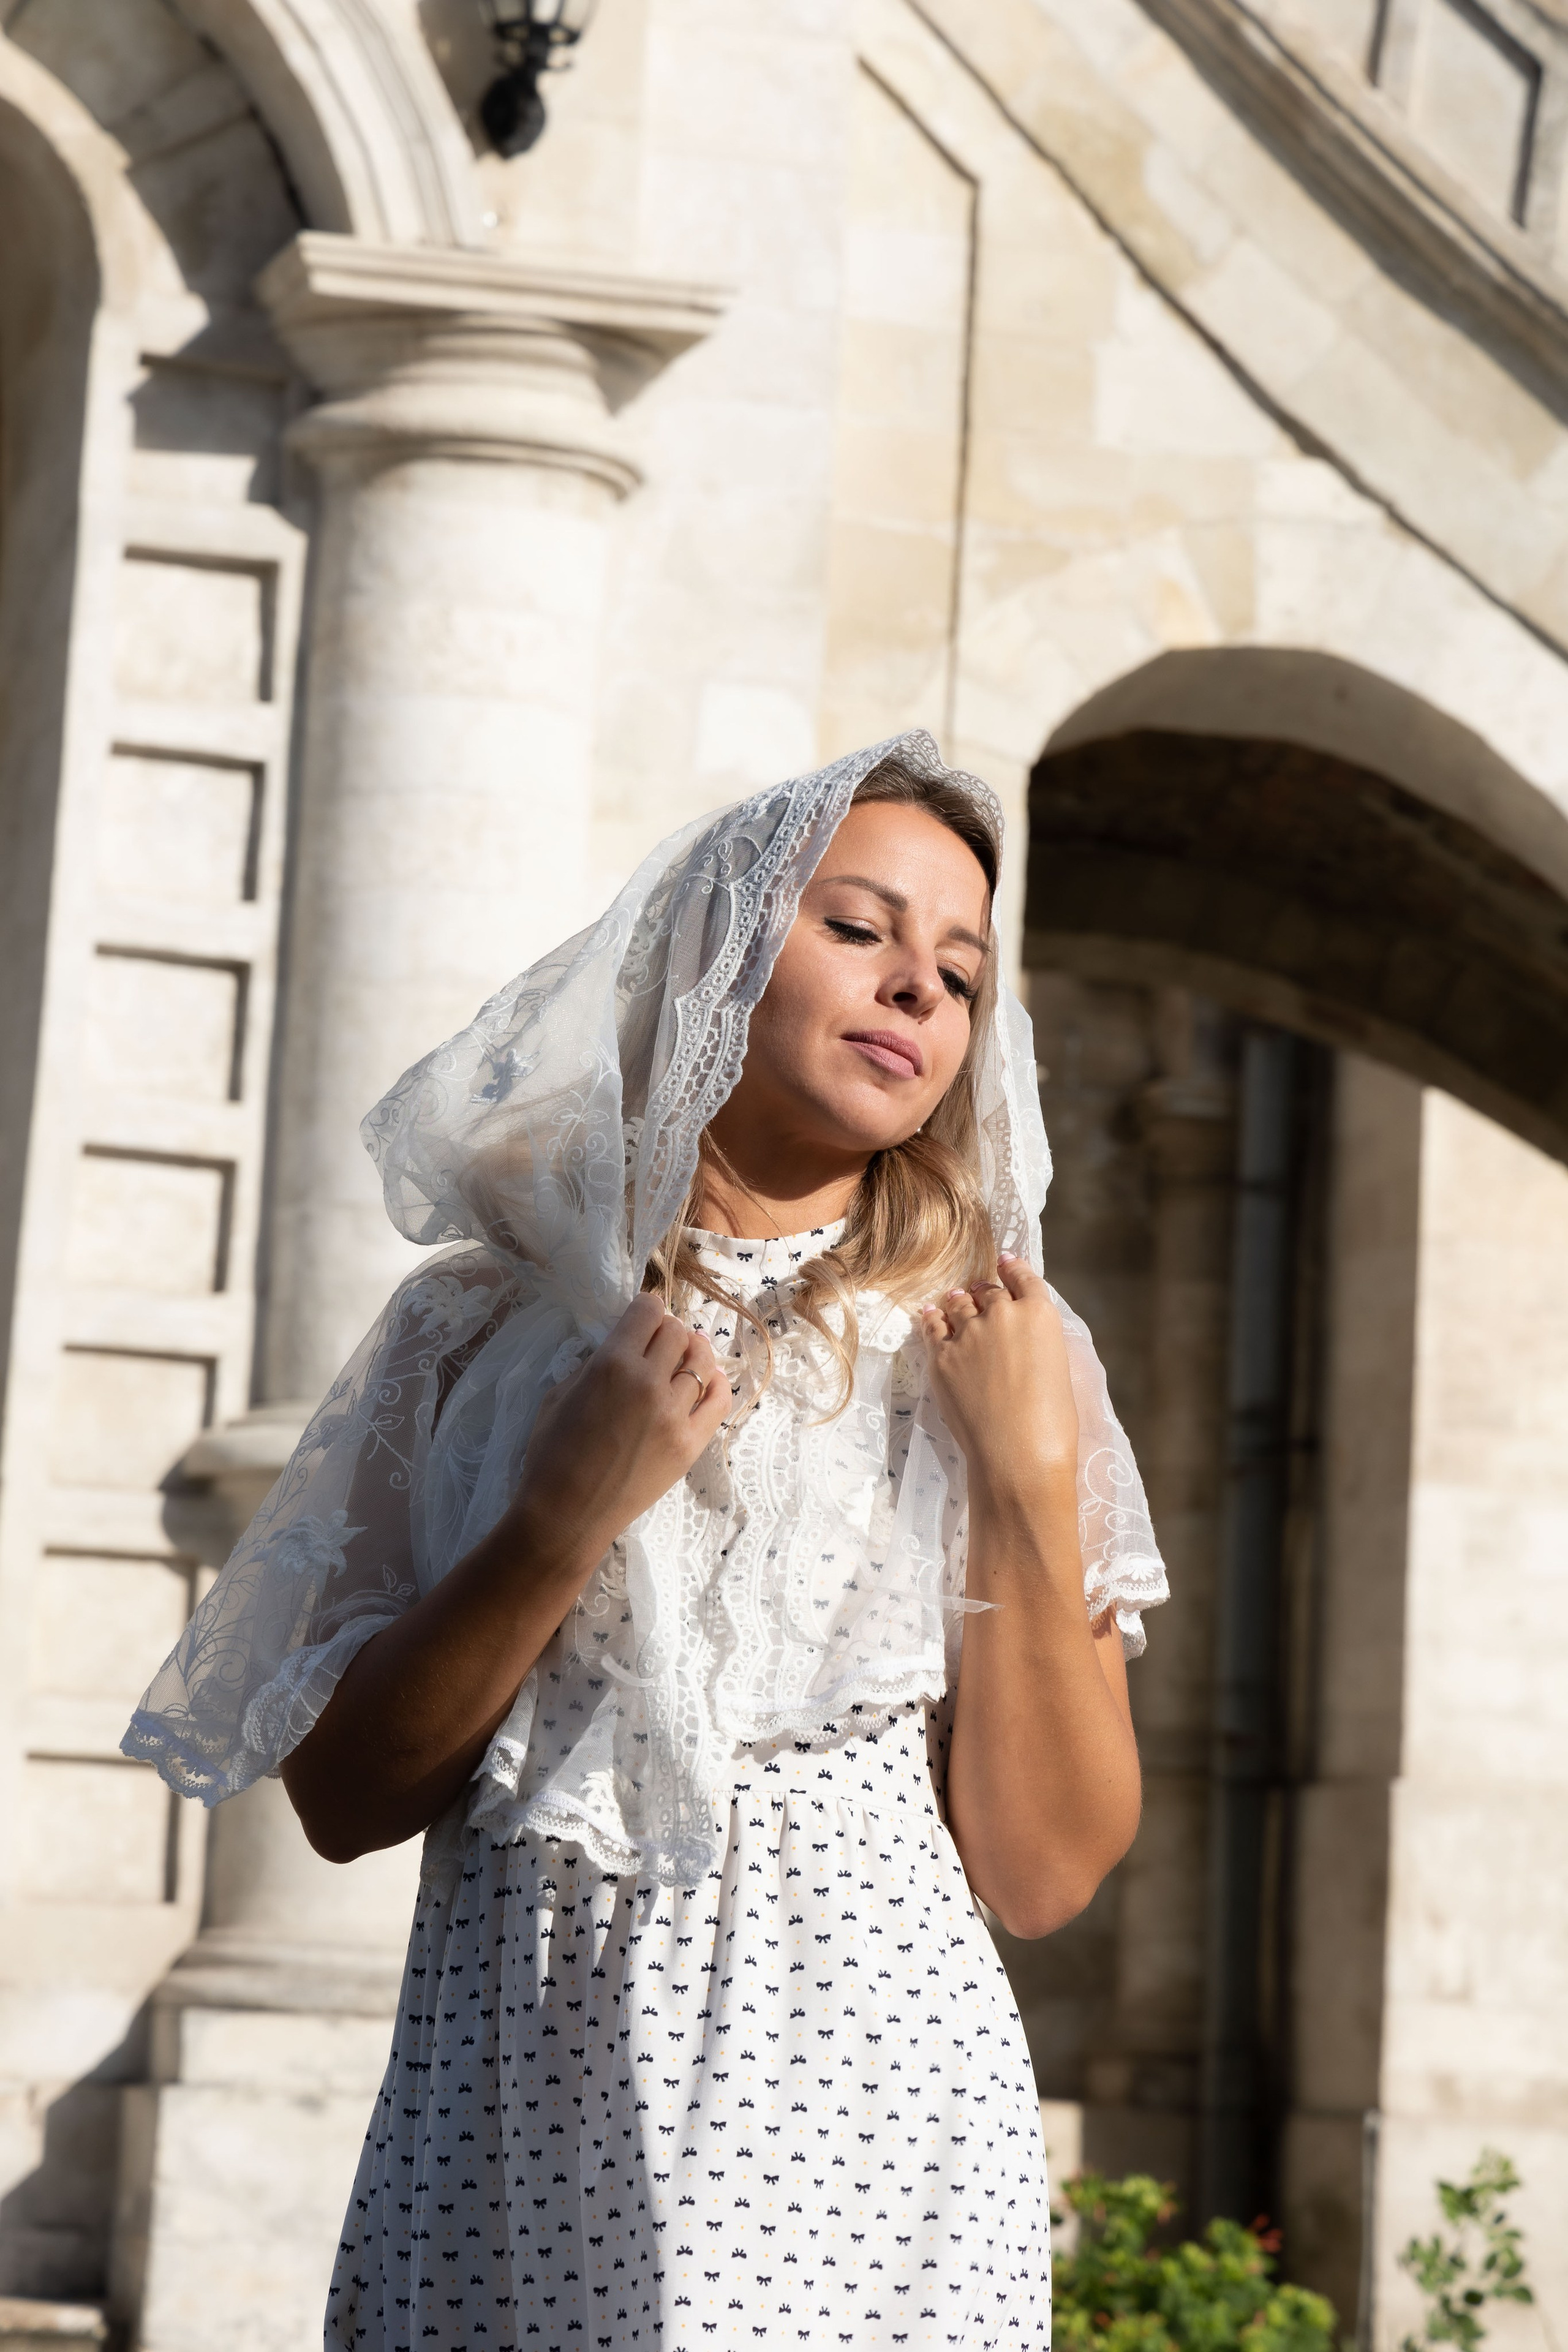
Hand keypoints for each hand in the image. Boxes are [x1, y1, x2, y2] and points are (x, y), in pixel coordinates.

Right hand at [510, 1295, 729, 1559]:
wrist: (566, 1517)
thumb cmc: (550, 1456)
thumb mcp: (559, 1395)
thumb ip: (593, 1364)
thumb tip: (624, 1347)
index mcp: (611, 1364)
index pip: (648, 1310)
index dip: (646, 1309)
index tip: (642, 1319)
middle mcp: (648, 1382)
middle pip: (678, 1331)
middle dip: (667, 1331)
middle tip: (658, 1344)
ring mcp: (675, 1415)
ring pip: (702, 1361)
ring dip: (693, 1352)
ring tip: (683, 1359)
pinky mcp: (691, 1444)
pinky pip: (720, 1400)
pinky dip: (717, 1382)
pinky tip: (708, 1380)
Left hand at [920, 1256, 1078, 1505]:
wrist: (1018, 1455)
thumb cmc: (1053, 1423)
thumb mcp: (1057, 1369)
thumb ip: (1038, 1342)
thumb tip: (1023, 1339)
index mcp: (1039, 1314)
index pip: (1023, 1278)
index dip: (1013, 1268)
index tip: (1005, 1262)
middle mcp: (1002, 1314)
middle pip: (989, 1291)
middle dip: (986, 1291)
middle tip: (981, 1292)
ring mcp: (968, 1333)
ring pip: (959, 1303)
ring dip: (959, 1301)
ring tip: (955, 1299)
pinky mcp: (940, 1356)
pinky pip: (932, 1326)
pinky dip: (933, 1317)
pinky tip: (930, 1313)